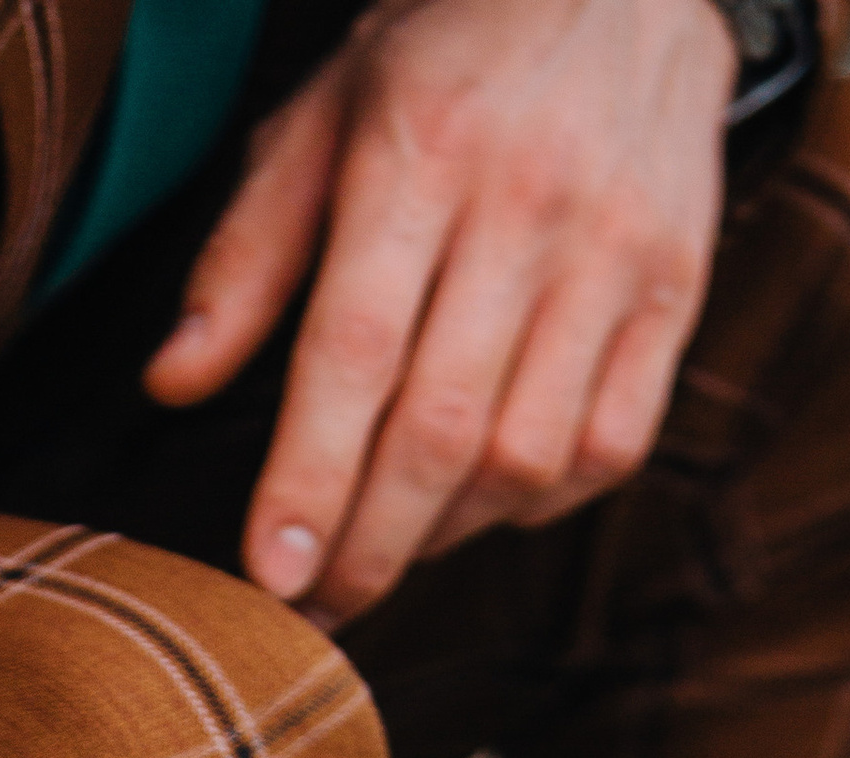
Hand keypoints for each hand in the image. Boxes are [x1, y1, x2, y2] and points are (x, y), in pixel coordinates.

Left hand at [144, 0, 730, 625]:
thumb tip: (171, 383)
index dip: (311, 480)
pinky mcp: (678, 291)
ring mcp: (616, 255)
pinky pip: (609, 447)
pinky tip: (486, 496)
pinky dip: (538, 501)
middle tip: (319, 608)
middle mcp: (528, 208)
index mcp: (422, 154)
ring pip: (527, 458)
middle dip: (370, 545)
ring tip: (393, 540)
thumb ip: (246, 253)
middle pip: (442, 430)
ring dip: (448, 531)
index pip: (356, 351)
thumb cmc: (449, 56)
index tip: (271, 575)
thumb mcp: (324, 116)